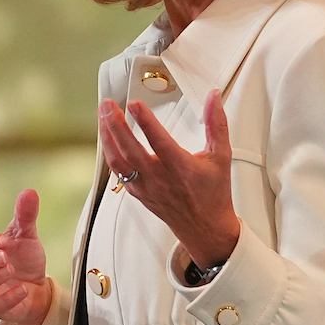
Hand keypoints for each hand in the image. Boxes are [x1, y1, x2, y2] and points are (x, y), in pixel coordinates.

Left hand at [100, 89, 240, 268]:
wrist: (204, 227)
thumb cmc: (213, 193)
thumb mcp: (221, 156)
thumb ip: (217, 124)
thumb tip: (213, 98)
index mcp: (182, 169)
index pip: (160, 142)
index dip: (146, 122)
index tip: (134, 104)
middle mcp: (160, 179)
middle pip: (131, 151)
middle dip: (116, 125)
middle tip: (107, 104)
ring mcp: (145, 187)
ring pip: (118, 162)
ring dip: (107, 137)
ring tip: (102, 115)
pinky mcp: (136, 192)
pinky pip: (117, 172)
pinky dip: (110, 152)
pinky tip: (106, 136)